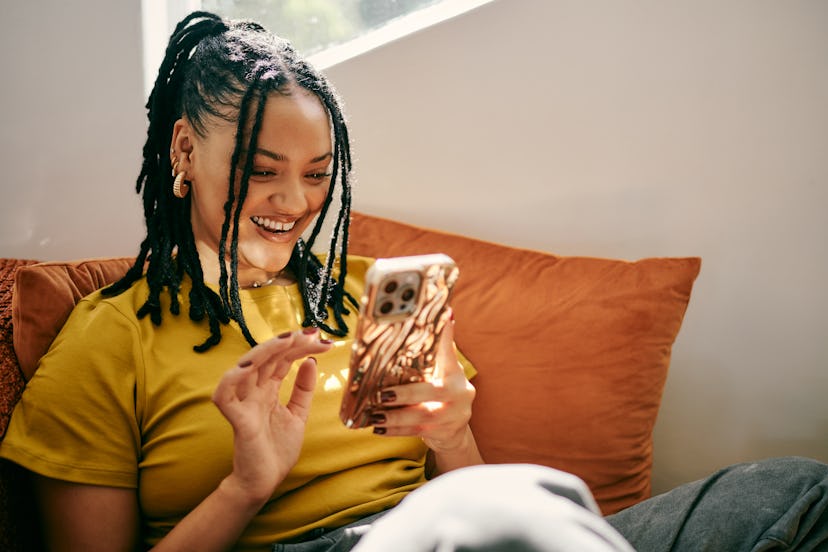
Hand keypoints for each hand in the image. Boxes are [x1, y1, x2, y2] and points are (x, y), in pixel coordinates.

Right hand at [212, 328, 331, 504]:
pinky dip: (232, 378)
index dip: (299, 346)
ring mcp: (244, 403)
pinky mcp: (237, 420)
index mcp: (267, 389)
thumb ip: (303, 389)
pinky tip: (248, 366)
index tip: (322, 340)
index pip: (281, 359)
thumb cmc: (277, 450)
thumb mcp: (298, 414)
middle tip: (310, 333)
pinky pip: (225, 395)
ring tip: (287, 339)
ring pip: (246, 368)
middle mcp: (254, 391)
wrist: (265, 482)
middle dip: (288, 343)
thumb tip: (311, 361)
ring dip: (265, 351)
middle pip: (267, 357)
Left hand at [371, 314, 475, 453]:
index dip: (447, 335)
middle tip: (382, 395)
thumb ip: (429, 358)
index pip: (449, 351)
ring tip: (375, 416)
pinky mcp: (447, 432)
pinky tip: (379, 429)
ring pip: (423, 416)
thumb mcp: (438, 376)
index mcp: (455, 372)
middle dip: (405, 394)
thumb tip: (420, 325)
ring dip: (396, 417)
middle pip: (434, 391)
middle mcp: (460, 391)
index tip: (447, 314)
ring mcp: (456, 414)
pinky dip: (396, 431)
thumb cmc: (438, 398)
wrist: (453, 434)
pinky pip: (417, 432)